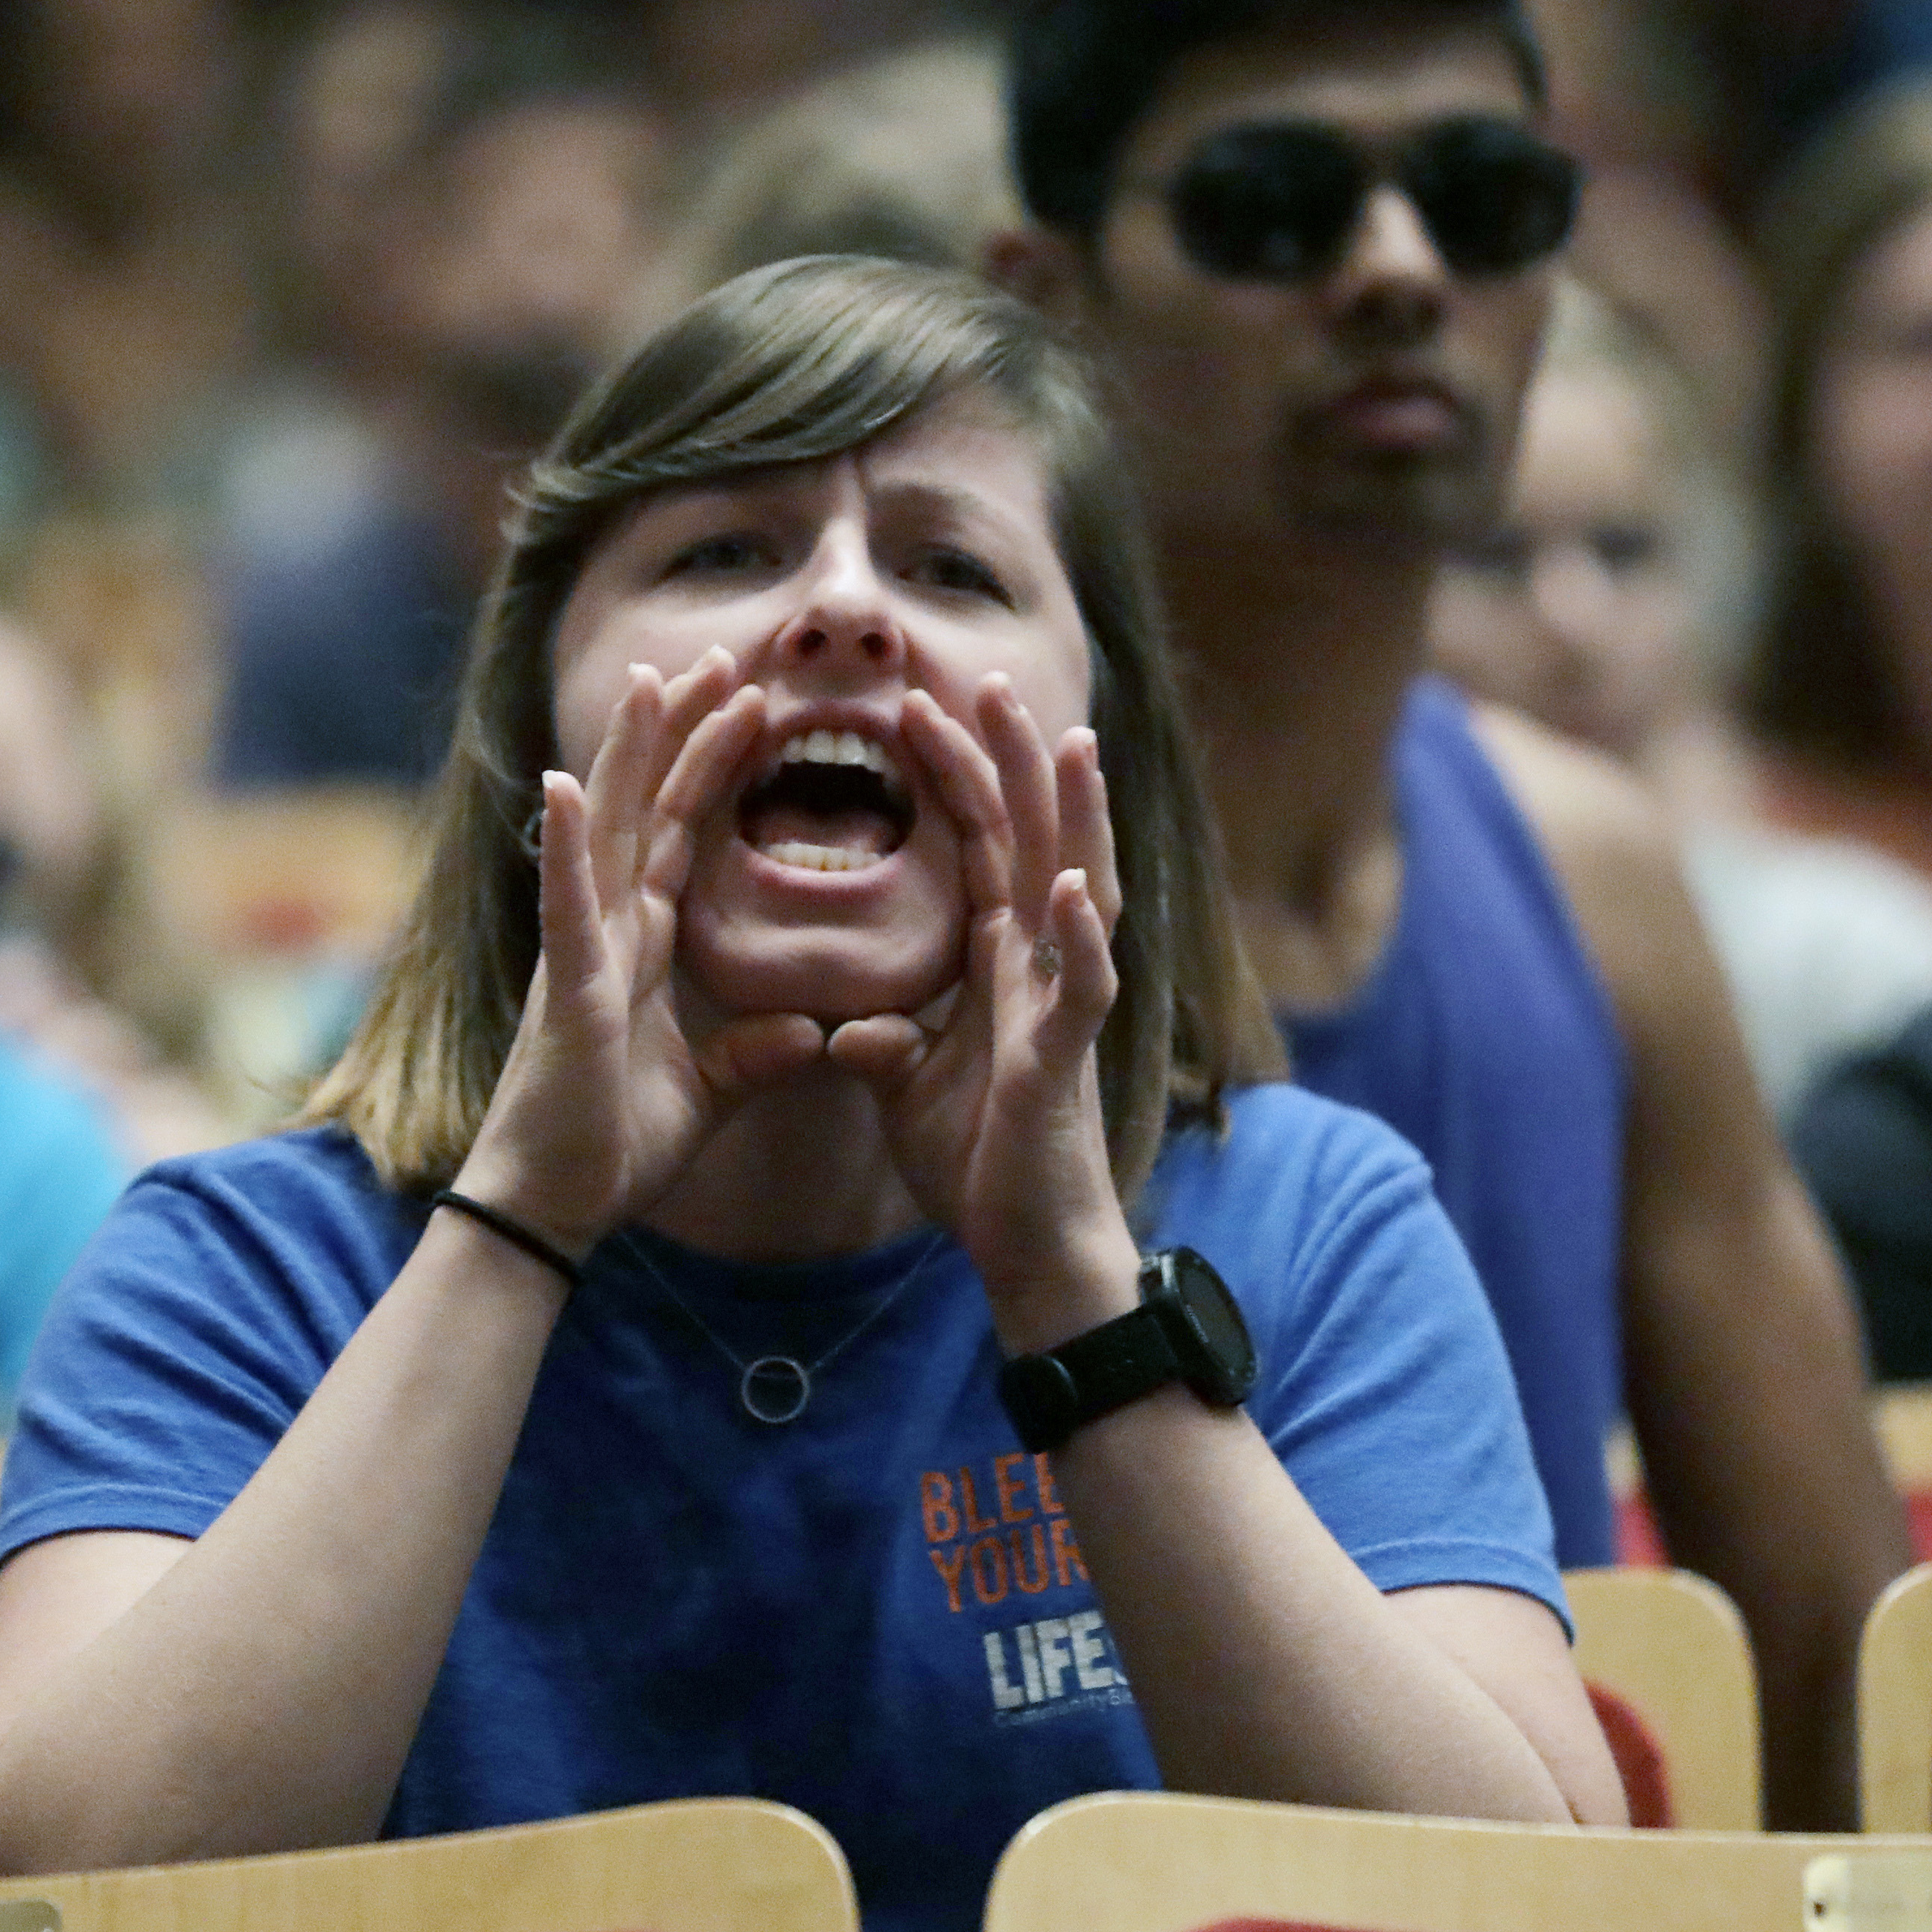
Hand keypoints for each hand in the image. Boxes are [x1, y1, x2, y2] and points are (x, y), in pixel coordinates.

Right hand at [453, 650, 825, 1251]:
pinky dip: (568, 842)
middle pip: (651, 805)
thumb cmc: (613, 1146)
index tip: (753, 698)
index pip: (686, 830)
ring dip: (632, 752)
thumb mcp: (710, 1090)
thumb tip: (811, 1031)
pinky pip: (566, 902)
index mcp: (640, 943)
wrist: (553, 1209)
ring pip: (611, 829)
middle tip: (724, 651)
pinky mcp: (567, 987)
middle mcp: (606, 928)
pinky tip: (568, 783)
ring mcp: (580, 950)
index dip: (715, 762)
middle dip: (684, 727)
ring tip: (655, 676)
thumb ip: (755, 1052)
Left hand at [827, 675, 1133, 1339]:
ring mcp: (1060, 1009)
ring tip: (1068, 739)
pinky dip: (1074, 937)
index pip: (981, 846)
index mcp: (998, 964)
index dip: (954, 776)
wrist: (1026, 1255)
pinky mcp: (1063, 1063)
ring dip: (1074, 816)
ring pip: (1079, 888)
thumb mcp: (910, 1091)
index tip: (918, 705)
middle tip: (989, 676)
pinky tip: (1065, 887)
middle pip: (1033, 839)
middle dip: (1014, 759)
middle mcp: (1039, 968)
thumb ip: (888, 1043)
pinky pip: (1079, 989)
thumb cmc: (980, 1169)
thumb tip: (851, 1025)